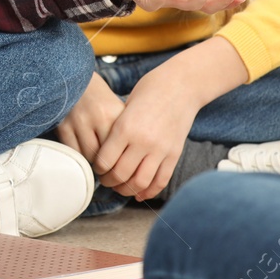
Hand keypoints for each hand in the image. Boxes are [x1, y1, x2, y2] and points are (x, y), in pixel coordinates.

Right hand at [56, 72, 125, 170]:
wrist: (76, 78)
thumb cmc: (102, 101)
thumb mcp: (118, 113)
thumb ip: (125, 135)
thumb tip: (129, 166)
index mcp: (116, 115)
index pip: (122, 152)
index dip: (121, 165)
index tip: (122, 171)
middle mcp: (98, 117)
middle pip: (105, 157)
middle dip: (107, 167)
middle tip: (109, 170)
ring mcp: (79, 121)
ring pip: (88, 157)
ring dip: (92, 162)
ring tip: (97, 160)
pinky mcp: (63, 125)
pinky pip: (73, 152)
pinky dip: (79, 157)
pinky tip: (83, 153)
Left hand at [91, 74, 197, 200]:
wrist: (182, 85)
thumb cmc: (150, 90)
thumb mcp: (125, 107)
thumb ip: (117, 131)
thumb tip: (105, 155)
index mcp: (125, 128)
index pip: (104, 161)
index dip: (98, 169)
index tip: (97, 169)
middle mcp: (142, 141)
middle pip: (120, 175)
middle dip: (109, 182)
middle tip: (106, 180)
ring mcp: (161, 149)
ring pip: (140, 182)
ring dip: (128, 189)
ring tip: (122, 187)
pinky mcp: (175, 154)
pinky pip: (161, 180)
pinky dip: (150, 191)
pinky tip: (140, 193)